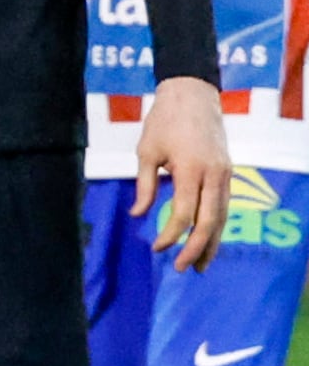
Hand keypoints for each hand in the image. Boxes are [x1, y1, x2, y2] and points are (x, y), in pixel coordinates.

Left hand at [138, 76, 232, 273]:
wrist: (193, 96)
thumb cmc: (165, 121)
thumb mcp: (146, 152)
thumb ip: (144, 185)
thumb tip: (138, 215)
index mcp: (191, 169)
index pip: (184, 213)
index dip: (170, 234)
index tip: (157, 248)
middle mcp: (214, 175)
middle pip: (210, 221)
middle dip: (196, 248)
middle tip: (182, 268)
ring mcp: (225, 174)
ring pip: (222, 216)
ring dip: (211, 243)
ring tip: (200, 265)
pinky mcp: (228, 172)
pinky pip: (224, 206)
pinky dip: (217, 226)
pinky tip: (208, 241)